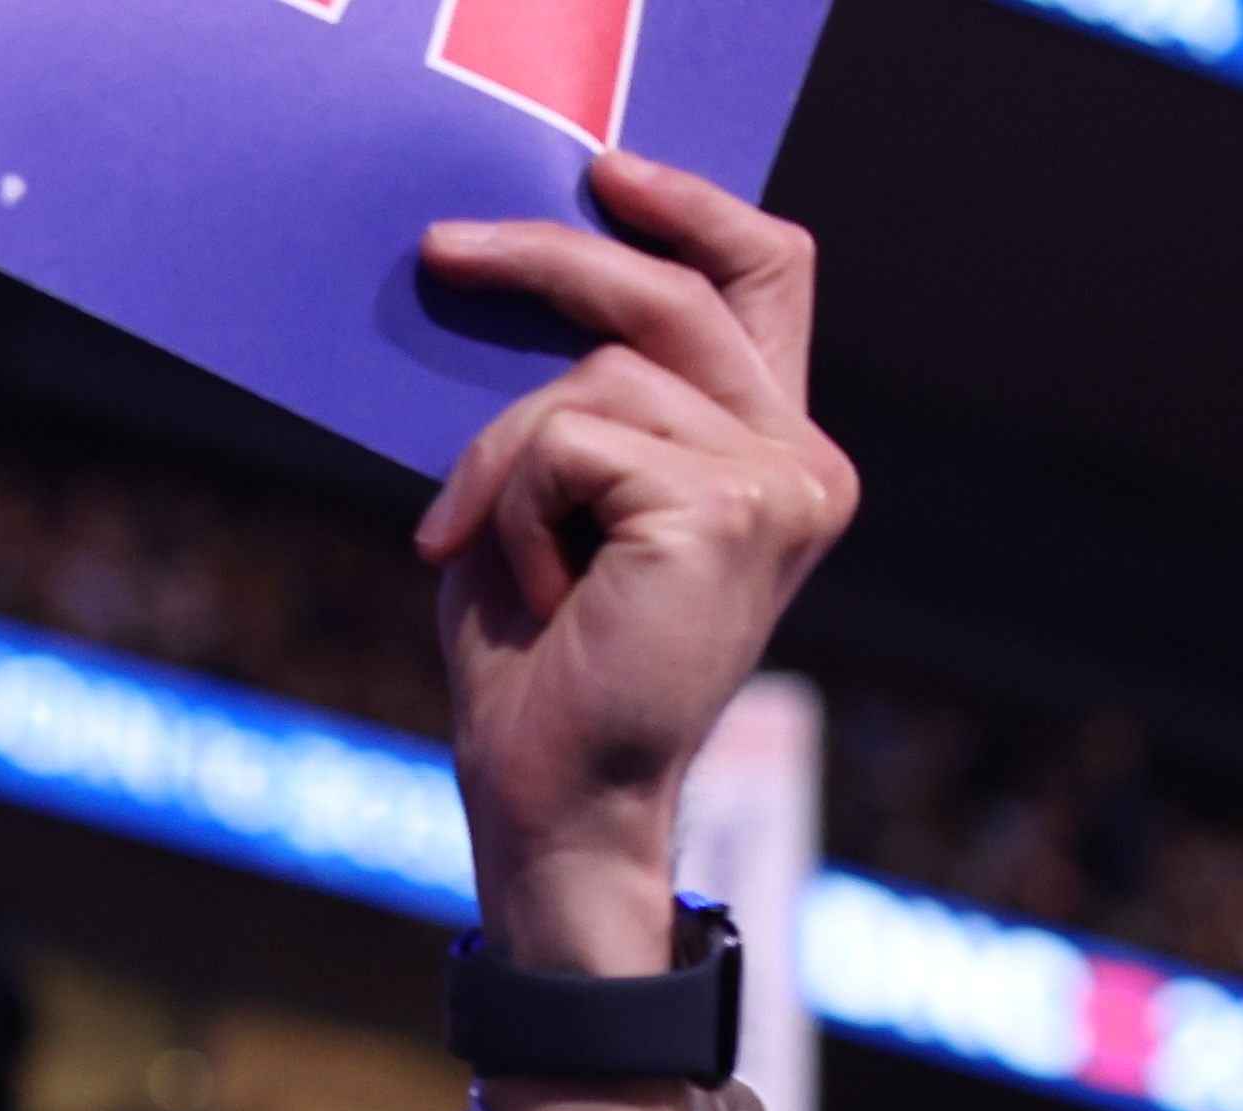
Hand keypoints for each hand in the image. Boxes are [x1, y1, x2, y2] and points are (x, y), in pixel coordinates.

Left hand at [416, 157, 857, 995]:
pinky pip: (570, 437)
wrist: (556, 803)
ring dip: (503, 463)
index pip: (765, 279)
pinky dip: (512, 504)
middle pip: (675, 295)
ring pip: (593, 377)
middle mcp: (802, 460)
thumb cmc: (541, 671)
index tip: (605, 176)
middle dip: (549, 260)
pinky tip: (528, 591)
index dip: (693, 211)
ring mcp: (779, 483)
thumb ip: (576, 408)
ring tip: (493, 558)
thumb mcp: (552, 506)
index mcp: (776, 455)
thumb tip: (523, 280)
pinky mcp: (724, 509)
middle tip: (440, 252)